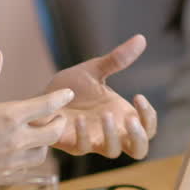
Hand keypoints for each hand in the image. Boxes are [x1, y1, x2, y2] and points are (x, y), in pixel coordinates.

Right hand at [0, 48, 72, 189]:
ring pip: (42, 153)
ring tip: (39, 134)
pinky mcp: (2, 175)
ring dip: (45, 142)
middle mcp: (15, 140)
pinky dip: (30, 158)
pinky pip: (26, 168)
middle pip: (52, 132)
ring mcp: (10, 161)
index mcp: (8, 117)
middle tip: (57, 116)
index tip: (67, 94)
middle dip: (58, 122)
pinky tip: (21, 152)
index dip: (59, 98)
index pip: (45, 106)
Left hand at [44, 34, 158, 159]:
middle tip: (130, 119)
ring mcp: (93, 139)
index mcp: (121, 115)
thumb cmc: (71, 87)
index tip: (138, 96)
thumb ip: (117, 59)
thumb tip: (141, 38)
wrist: (41, 96)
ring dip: (112, 135)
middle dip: (138, 137)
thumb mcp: (94, 70)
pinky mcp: (72, 144)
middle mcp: (111, 131)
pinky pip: (83, 147)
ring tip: (105, 115)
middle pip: (139, 150)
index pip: (147, 127)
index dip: (149, 117)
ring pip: (113, 151)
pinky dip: (83, 134)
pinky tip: (79, 117)